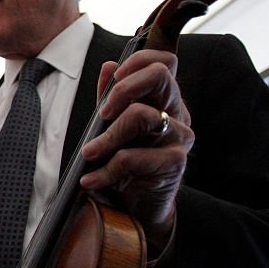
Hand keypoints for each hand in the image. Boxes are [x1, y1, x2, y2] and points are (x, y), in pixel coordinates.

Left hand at [79, 50, 194, 251]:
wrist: (138, 206)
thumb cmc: (126, 163)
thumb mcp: (112, 127)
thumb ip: (110, 97)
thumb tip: (108, 66)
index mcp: (163, 99)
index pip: (164, 62)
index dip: (140, 61)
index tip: (116, 76)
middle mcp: (177, 112)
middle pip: (160, 76)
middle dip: (123, 89)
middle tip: (102, 114)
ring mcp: (180, 135)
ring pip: (141, 116)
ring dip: (106, 137)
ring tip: (88, 154)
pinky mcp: (175, 162)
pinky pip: (133, 157)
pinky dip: (106, 170)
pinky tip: (91, 180)